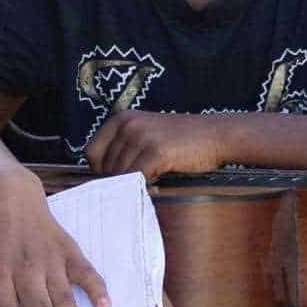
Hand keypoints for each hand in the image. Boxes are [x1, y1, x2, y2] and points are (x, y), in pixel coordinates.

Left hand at [85, 109, 233, 181]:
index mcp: (121, 118)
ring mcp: (141, 136)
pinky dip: (144, 188)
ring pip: (119, 175)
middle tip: (140, 185)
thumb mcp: (146, 134)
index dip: (101, 171)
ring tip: (151, 184)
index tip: (118, 179)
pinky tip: (157, 187)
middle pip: (104, 167)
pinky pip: (137, 178)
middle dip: (118, 181)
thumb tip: (101, 180)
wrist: (216, 135)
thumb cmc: (181, 141)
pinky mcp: (156, 151)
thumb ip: (123, 149)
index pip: (90, 153)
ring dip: (132, 186)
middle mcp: (127, 124)